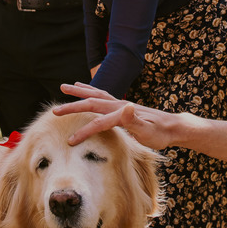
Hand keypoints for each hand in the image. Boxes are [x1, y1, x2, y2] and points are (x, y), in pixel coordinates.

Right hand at [56, 82, 179, 148]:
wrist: (172, 127)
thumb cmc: (160, 133)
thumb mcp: (149, 130)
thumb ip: (135, 119)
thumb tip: (126, 106)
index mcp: (121, 113)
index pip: (98, 122)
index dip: (84, 131)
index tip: (70, 141)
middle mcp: (119, 105)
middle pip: (91, 104)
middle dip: (72, 106)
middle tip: (54, 111)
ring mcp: (120, 104)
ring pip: (95, 95)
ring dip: (79, 92)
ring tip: (64, 86)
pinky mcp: (122, 106)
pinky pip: (102, 96)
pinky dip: (91, 91)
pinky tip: (86, 90)